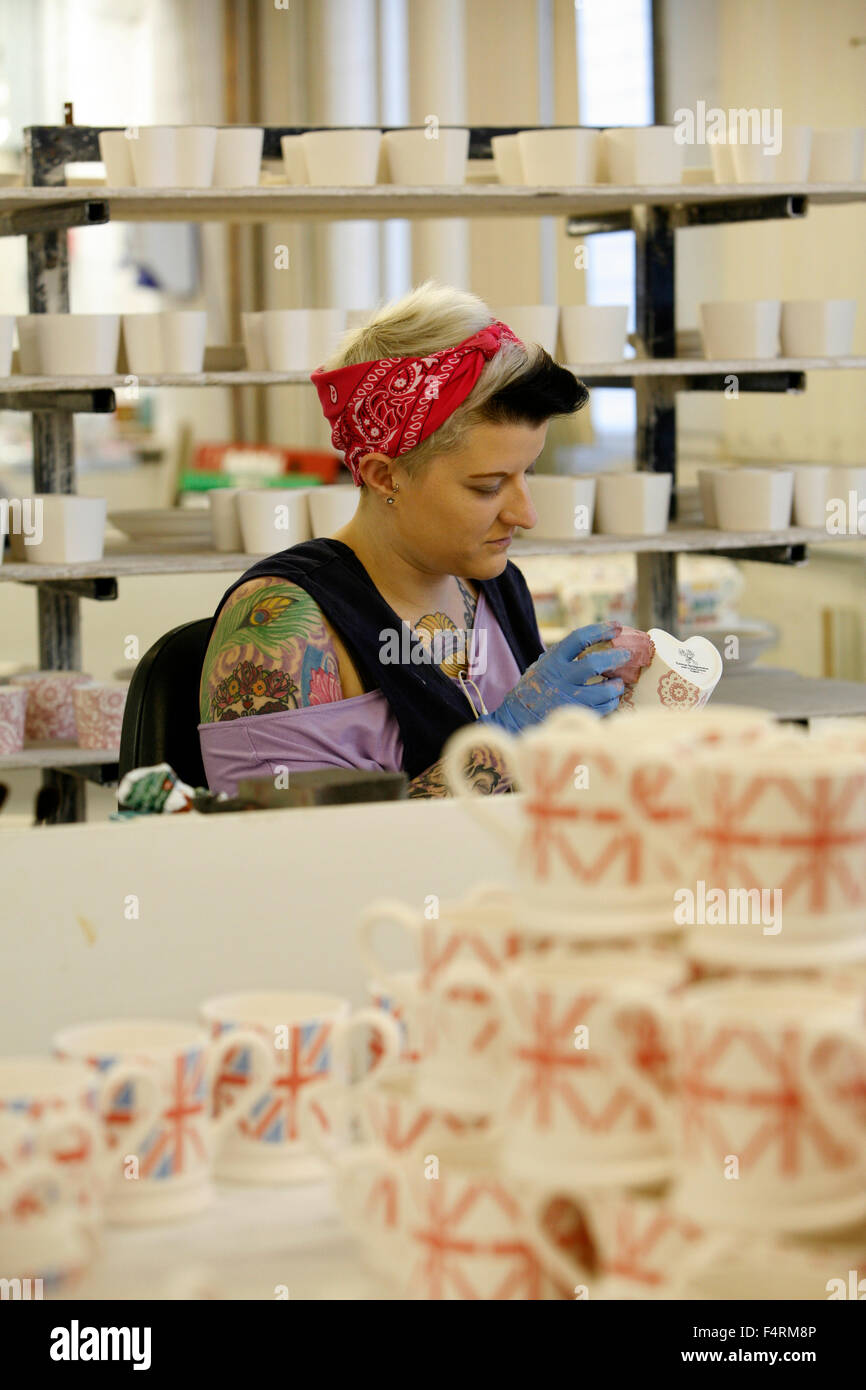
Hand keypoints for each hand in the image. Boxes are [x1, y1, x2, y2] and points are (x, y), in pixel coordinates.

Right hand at [480, 621, 631, 732]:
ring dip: (616, 685)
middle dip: (615, 657)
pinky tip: (609, 698)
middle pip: (595, 663)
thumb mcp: (544, 665)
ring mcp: (570, 699)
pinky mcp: (577, 715)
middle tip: (626, 655)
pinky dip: (611, 702)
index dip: (600, 630)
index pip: (579, 638)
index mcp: (553, 661)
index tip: (616, 626)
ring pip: (604, 690)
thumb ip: (565, 655)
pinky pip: (604, 708)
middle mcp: (562, 679)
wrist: (518, 717)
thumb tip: (597, 640)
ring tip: (617, 682)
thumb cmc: (535, 687)